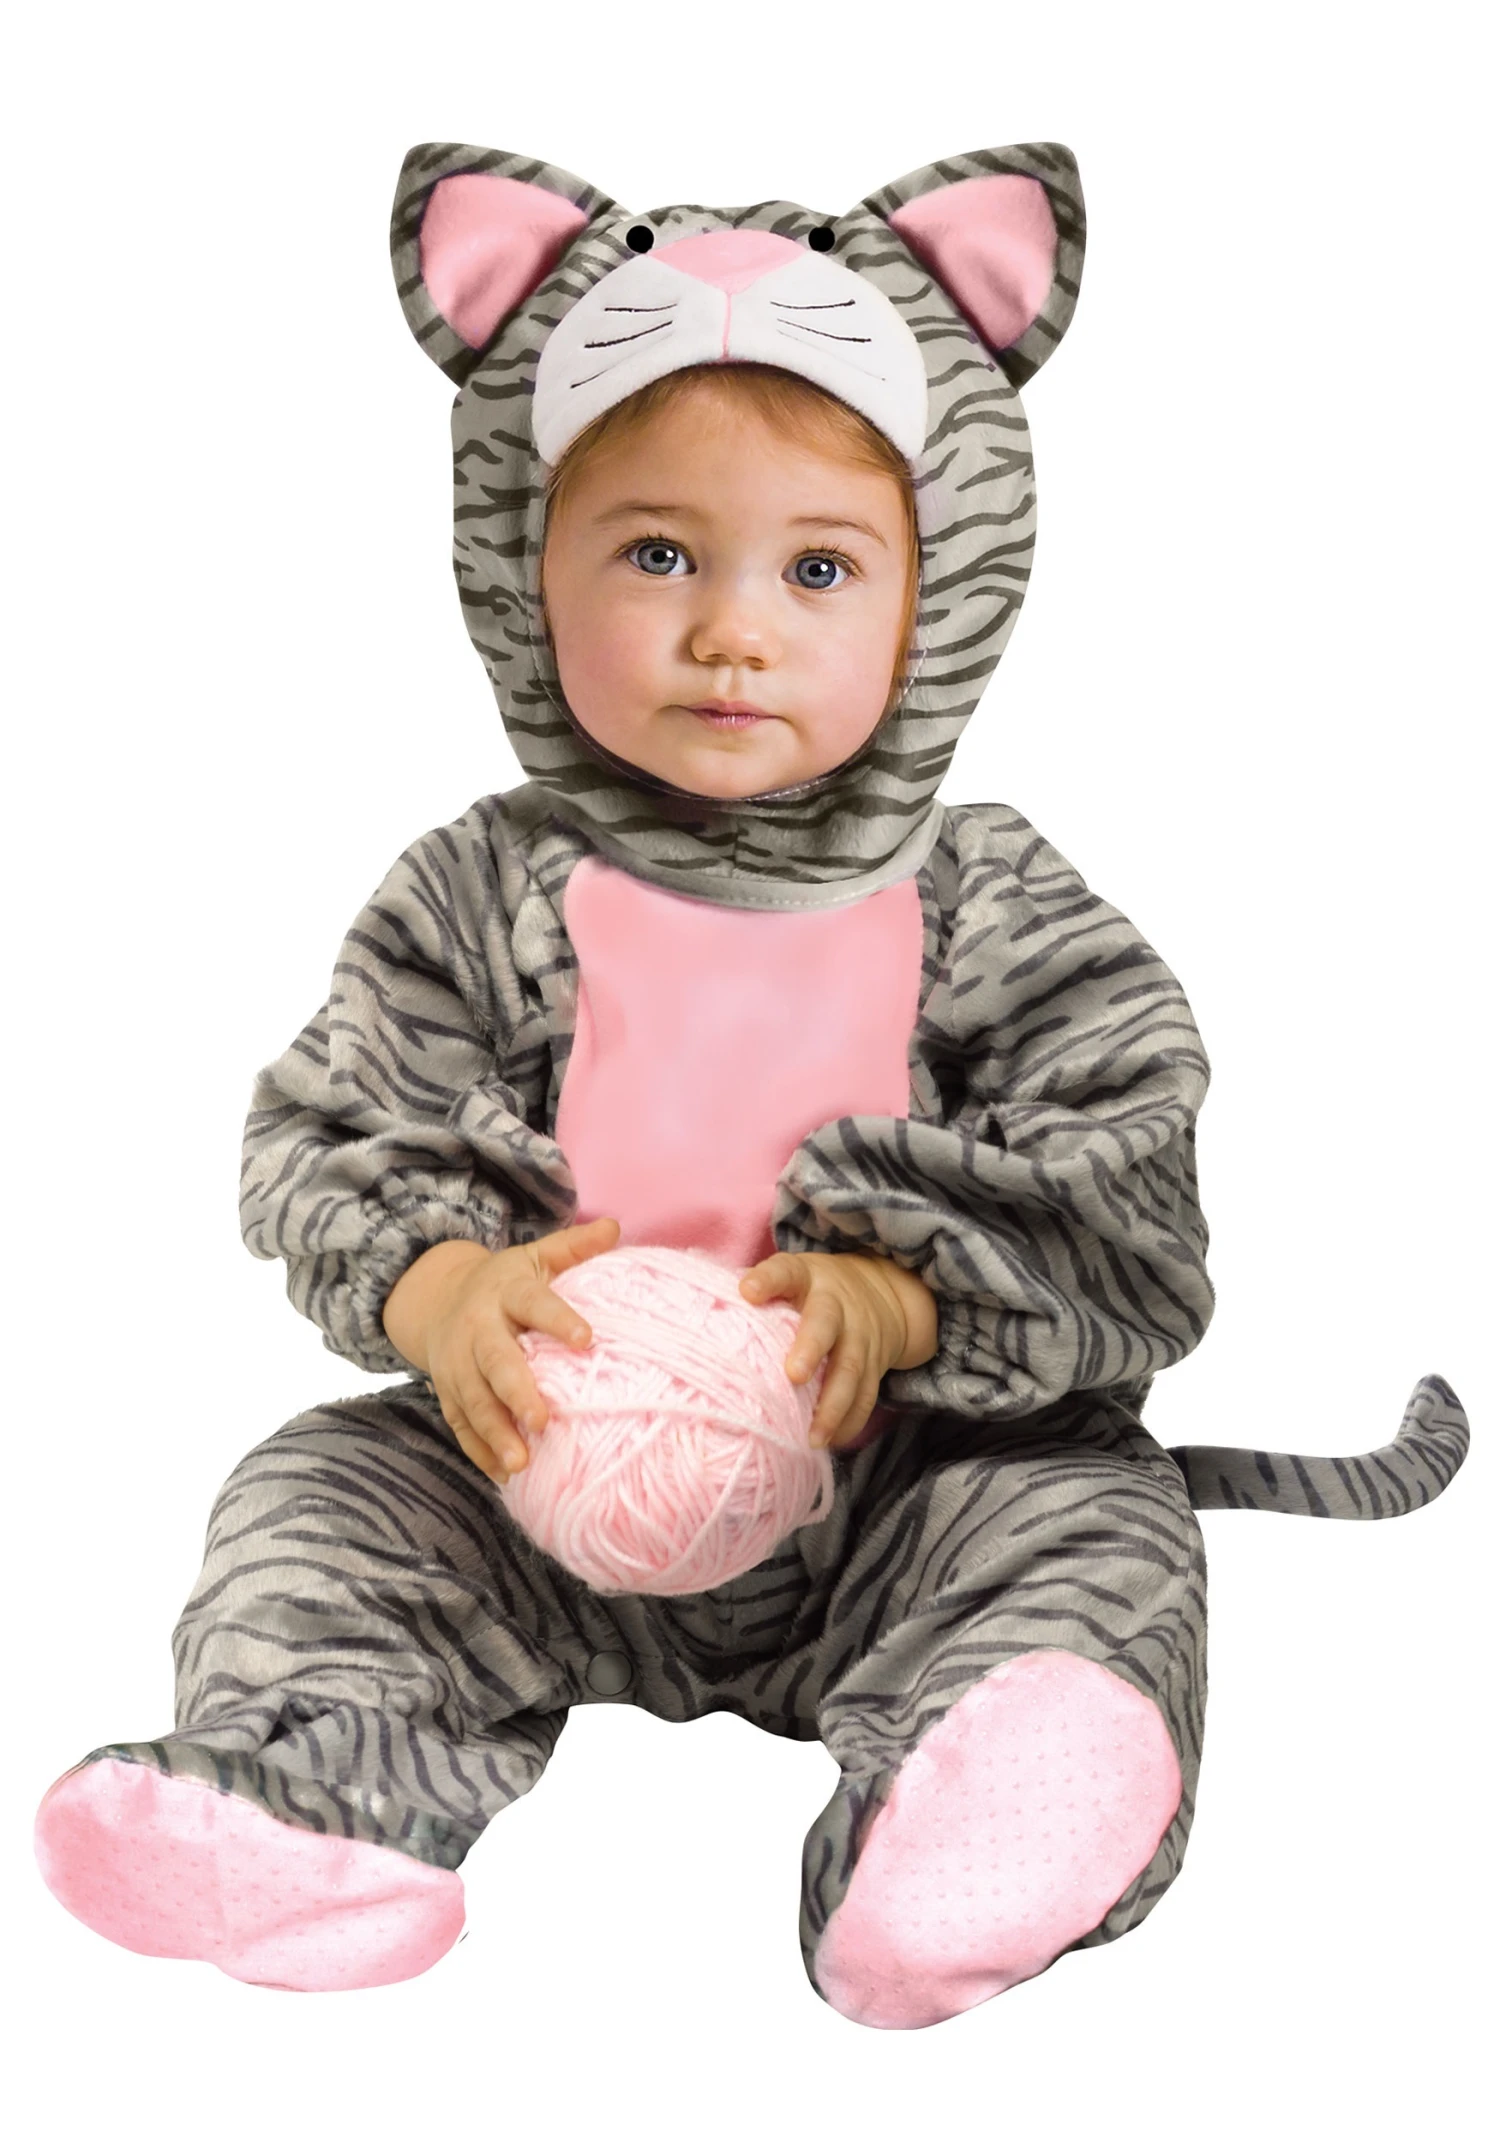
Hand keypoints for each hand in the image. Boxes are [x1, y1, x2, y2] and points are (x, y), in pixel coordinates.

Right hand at [381, 1217, 621, 1482]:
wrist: (438, 1299)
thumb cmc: (505, 1283)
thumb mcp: (535, 1258)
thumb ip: (573, 1247)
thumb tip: (615, 1227)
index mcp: (506, 1292)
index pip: (533, 1303)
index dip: (557, 1319)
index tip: (586, 1338)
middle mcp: (477, 1329)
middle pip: (495, 1362)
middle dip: (517, 1392)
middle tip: (543, 1420)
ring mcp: (458, 1365)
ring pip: (474, 1401)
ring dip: (496, 1432)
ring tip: (522, 1463)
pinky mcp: (448, 1393)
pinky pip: (461, 1425)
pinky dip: (480, 1451)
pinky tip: (504, 1475)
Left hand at [737, 1249, 932, 1451]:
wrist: (881, 1292)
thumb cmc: (813, 1291)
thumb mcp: (790, 1277)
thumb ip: (757, 1291)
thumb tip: (701, 1312)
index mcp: (807, 1278)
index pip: (785, 1272)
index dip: (767, 1280)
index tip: (746, 1292)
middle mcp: (837, 1306)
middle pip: (826, 1324)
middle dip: (811, 1349)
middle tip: (794, 1375)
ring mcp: (860, 1337)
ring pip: (851, 1370)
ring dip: (832, 1406)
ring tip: (812, 1437)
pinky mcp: (875, 1365)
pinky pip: (866, 1397)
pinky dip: (850, 1422)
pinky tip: (831, 1442)